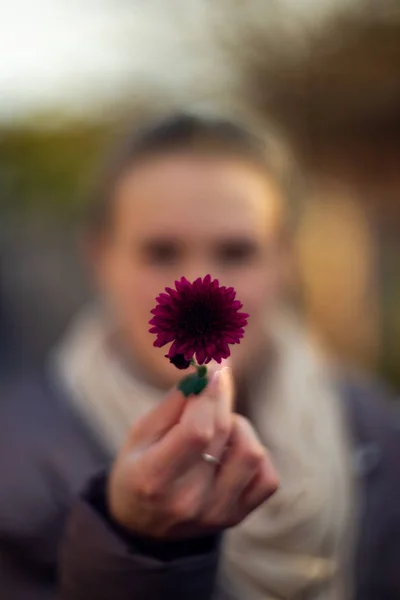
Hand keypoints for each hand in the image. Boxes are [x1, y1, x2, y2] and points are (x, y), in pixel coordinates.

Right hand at [108, 367, 278, 537]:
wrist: (143, 526)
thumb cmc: (138, 469)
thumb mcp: (141, 434)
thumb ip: (174, 402)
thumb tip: (207, 370)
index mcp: (154, 478)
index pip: (197, 431)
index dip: (209, 394)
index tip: (212, 368)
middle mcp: (188, 501)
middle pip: (222, 432)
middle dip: (221, 395)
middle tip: (215, 378)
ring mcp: (216, 513)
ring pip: (252, 452)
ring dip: (238, 427)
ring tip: (218, 427)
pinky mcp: (236, 516)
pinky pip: (267, 477)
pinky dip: (255, 454)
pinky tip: (232, 450)